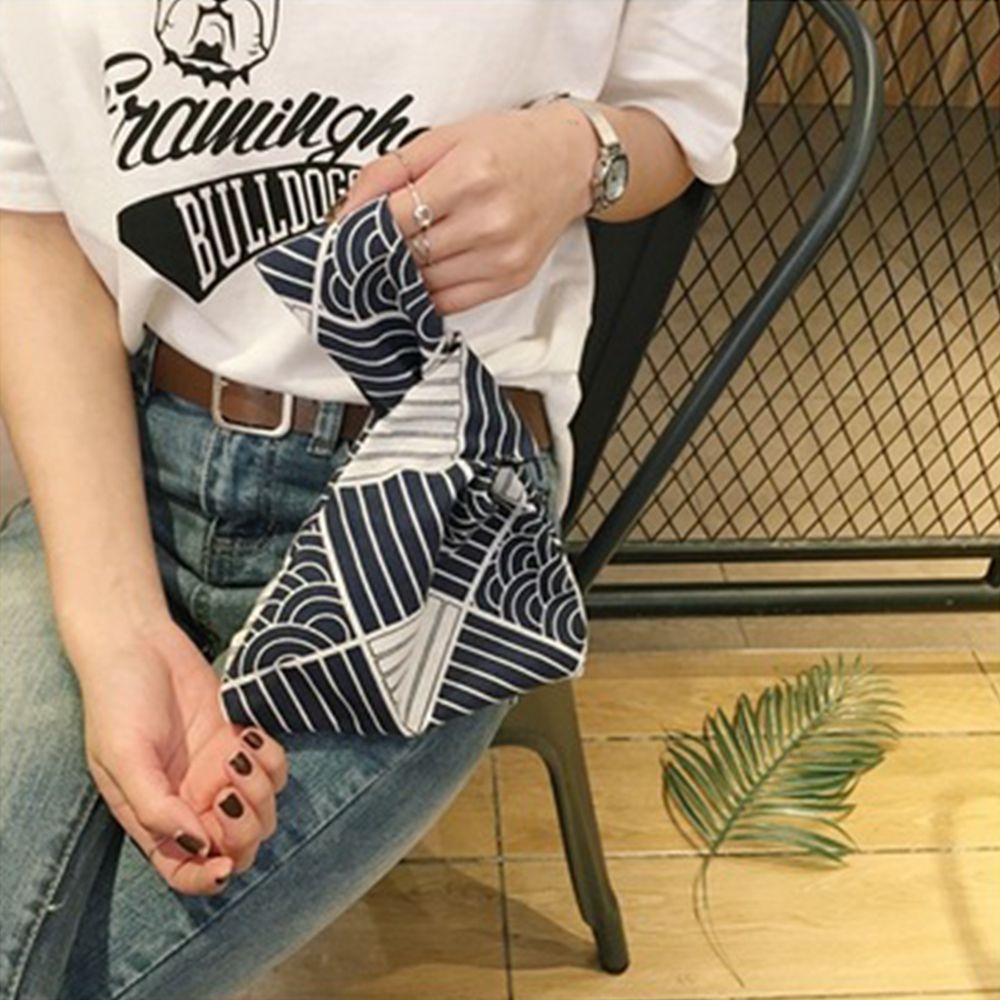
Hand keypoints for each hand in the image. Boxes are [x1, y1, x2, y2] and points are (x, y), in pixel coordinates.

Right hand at [70, 616, 287, 894]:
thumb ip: (155, 807)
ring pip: (262, 809)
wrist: (139, 643)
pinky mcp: (239, 740)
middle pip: (236, 845)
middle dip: (243, 828)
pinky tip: (247, 737)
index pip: (185, 871)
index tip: (224, 862)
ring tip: (236, 754)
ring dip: (260, 791)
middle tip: (229, 788)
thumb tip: (198, 844)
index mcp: (154, 817)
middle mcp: (190, 801)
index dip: (209, 878)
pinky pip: (274, 769)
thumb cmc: (117, 701)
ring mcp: (218, 772)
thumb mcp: (124, 758)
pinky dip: (272, 760)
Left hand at [332, 102, 597, 315]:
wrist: (570, 163)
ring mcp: (502, 256)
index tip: (345, 230)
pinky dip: (426, 293)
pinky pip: (450, 302)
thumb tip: (348, 209)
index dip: (361, 227)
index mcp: (470, 175)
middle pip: (408, 253)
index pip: (394, 218)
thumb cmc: (509, 145)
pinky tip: (418, 278)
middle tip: (363, 246)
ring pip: (425, 282)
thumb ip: (391, 170)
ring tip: (394, 257)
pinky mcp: (510, 279)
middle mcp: (489, 220)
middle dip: (379, 251)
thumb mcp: (445, 138)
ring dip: (401, 275)